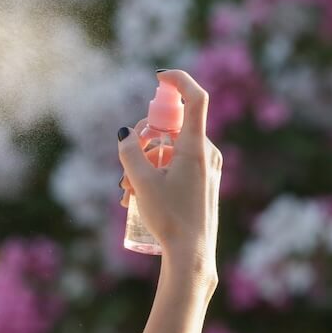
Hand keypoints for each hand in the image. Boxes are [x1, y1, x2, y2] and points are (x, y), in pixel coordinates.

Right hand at [118, 69, 221, 275]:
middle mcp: (206, 153)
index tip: (159, 77)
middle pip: (171, 128)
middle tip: (124, 162)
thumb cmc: (170, 218)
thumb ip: (129, 152)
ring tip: (125, 191)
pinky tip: (136, 198)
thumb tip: (125, 134)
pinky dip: (155, 173)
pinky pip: (176, 166)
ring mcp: (206, 168)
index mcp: (195, 147)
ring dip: (143, 163)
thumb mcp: (142, 182)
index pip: (195, 99)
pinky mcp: (203, 183)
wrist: (192, 255)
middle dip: (142, 140)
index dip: (179, 80)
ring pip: (169, 150)